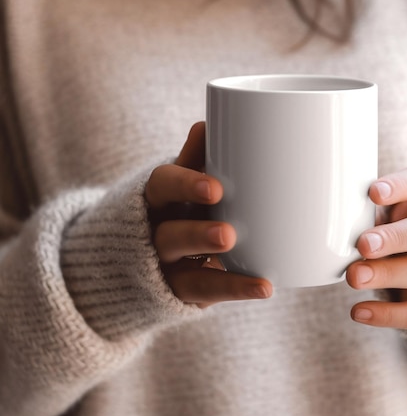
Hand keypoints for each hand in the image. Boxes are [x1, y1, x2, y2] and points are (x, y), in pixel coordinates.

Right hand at [144, 122, 272, 307]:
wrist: (131, 254)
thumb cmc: (173, 205)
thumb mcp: (177, 182)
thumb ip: (193, 158)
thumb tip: (207, 122)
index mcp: (157, 199)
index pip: (161, 186)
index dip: (185, 185)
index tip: (215, 187)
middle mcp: (155, 234)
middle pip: (169, 235)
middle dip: (197, 234)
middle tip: (228, 235)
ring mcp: (167, 269)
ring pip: (185, 273)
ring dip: (222, 275)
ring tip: (258, 276)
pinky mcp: (181, 292)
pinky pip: (206, 293)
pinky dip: (236, 289)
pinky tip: (265, 287)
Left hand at [346, 167, 406, 330]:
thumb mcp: (396, 216)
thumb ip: (373, 212)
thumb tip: (333, 214)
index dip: (400, 186)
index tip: (372, 192)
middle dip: (396, 237)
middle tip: (363, 244)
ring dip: (387, 274)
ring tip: (353, 276)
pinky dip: (388, 314)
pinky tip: (359, 311)